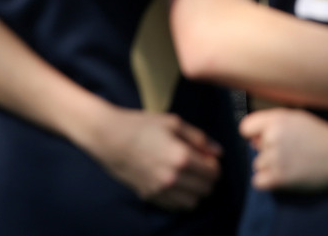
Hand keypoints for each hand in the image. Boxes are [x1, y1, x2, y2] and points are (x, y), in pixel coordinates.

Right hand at [89, 107, 221, 209]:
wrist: (110, 137)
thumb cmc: (141, 125)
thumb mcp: (173, 122)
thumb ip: (198, 137)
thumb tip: (218, 152)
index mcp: (182, 156)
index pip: (213, 173)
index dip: (214, 165)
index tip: (207, 158)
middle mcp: (173, 177)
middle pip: (206, 190)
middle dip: (207, 179)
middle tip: (200, 167)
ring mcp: (161, 189)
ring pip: (192, 202)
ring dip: (195, 191)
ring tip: (188, 177)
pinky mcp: (150, 196)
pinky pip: (175, 206)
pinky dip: (180, 198)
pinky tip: (174, 183)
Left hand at [240, 108, 327, 190]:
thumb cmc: (321, 136)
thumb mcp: (297, 119)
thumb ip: (273, 123)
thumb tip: (253, 139)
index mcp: (277, 119)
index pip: (246, 127)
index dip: (254, 134)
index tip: (263, 139)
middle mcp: (273, 136)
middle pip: (254, 148)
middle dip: (268, 151)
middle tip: (291, 153)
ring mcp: (276, 158)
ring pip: (258, 164)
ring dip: (270, 167)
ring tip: (292, 164)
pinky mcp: (280, 178)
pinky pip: (258, 182)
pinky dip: (268, 182)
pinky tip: (283, 178)